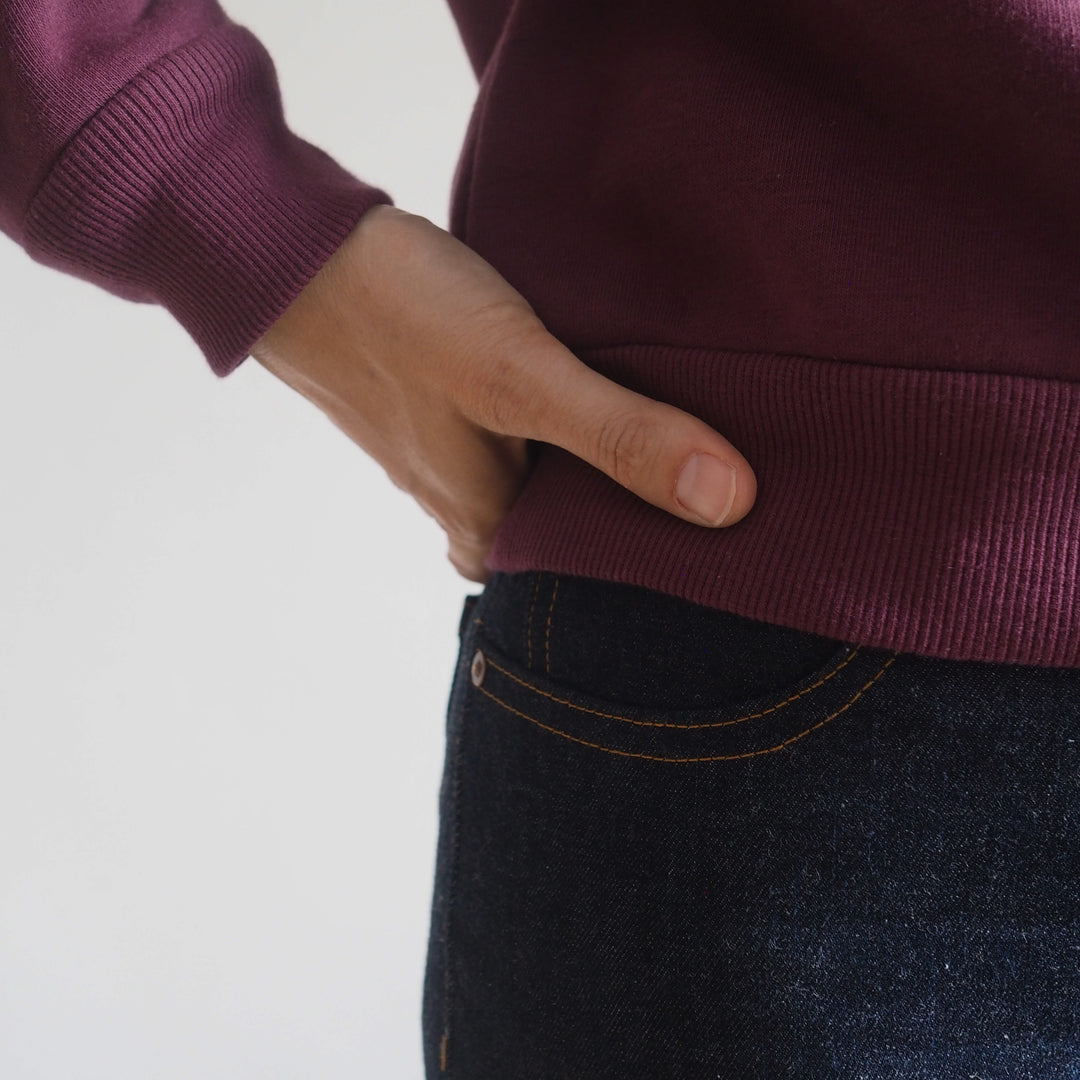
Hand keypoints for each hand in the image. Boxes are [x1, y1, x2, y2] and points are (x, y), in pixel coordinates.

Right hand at [251, 205, 756, 581]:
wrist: (284, 253)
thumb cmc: (399, 316)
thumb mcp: (523, 377)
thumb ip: (621, 437)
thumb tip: (730, 504)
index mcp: (486, 528)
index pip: (589, 587)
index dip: (660, 568)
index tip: (729, 549)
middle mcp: (465, 508)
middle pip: (566, 541)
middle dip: (630, 523)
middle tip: (716, 495)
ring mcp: (448, 460)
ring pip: (541, 489)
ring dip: (592, 473)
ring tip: (671, 444)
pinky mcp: (443, 409)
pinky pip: (517, 442)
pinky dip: (557, 432)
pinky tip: (588, 396)